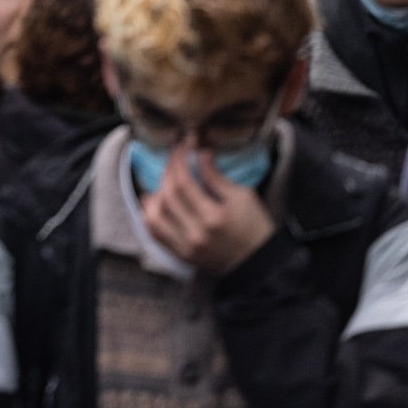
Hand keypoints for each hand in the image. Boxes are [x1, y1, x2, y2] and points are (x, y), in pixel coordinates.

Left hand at [141, 146, 277, 275]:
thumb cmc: (255, 226)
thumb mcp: (243, 196)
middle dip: (168, 170)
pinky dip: (149, 215)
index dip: (179, 159)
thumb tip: (200, 153)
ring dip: (155, 193)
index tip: (184, 143)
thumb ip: (216, 176)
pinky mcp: (182, 256)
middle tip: (175, 156)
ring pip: (155, 216)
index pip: (184, 182)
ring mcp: (186, 247)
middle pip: (168, 196)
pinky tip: (152, 201)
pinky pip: (156, 234)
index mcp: (214, 218)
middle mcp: (195, 234)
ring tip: (165, 179)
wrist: (258, 263)